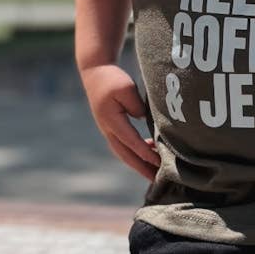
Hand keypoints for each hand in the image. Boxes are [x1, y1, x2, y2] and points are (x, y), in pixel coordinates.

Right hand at [81, 62, 161, 180]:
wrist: (95, 73)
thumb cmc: (112, 79)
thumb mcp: (126, 88)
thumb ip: (137, 106)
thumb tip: (146, 121)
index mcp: (111, 121)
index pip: (131, 142)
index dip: (145, 153)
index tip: (159, 162)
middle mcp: (108, 129)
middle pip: (126, 155)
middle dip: (142, 168)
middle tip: (158, 179)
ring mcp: (108, 130)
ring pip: (124, 153)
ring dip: (139, 163)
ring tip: (155, 171)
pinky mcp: (111, 128)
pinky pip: (124, 146)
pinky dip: (136, 153)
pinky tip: (150, 150)